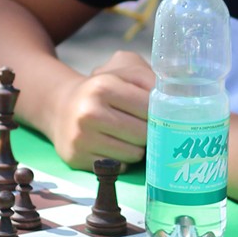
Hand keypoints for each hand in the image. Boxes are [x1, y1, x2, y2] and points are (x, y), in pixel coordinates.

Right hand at [49, 50, 153, 168]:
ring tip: (127, 135)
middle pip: (143, 134)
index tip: (159, 112)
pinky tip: (114, 146)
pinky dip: (121, 160)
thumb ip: (150, 77)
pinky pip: (117, 167)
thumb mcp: (124, 69)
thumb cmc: (103, 87)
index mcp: (103, 86)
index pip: (150, 109)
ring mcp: (81, 137)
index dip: (159, 112)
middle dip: (149, 132)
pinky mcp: (77, 158)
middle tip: (143, 126)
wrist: (61, 106)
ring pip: (133, 154)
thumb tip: (176, 97)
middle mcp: (89, 112)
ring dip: (137, 147)